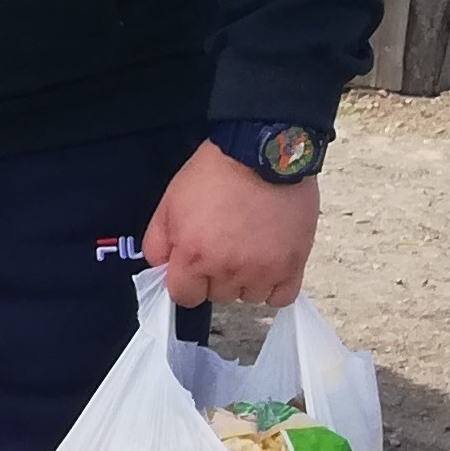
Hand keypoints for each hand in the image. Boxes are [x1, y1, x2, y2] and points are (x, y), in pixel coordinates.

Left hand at [142, 140, 320, 308]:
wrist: (262, 153)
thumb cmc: (215, 173)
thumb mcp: (169, 203)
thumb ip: (157, 242)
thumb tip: (160, 268)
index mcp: (193, 255)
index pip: (183, 296)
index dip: (186, 281)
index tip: (192, 268)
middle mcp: (227, 269)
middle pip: (217, 296)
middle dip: (216, 276)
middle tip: (223, 246)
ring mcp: (262, 270)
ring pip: (249, 297)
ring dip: (247, 280)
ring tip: (249, 248)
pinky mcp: (292, 265)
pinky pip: (281, 298)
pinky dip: (275, 286)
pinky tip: (269, 264)